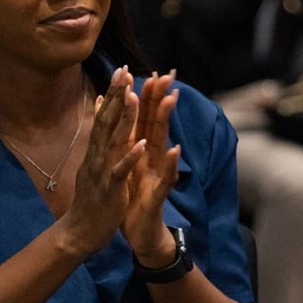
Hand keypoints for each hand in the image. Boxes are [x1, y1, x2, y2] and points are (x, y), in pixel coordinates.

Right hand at [60, 66, 144, 258]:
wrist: (80, 231)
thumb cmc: (91, 196)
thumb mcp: (92, 161)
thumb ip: (97, 134)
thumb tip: (99, 104)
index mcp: (96, 150)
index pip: (105, 116)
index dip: (113, 93)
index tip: (122, 69)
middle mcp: (97, 156)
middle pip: (107, 121)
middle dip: (117, 96)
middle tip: (124, 71)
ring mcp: (103, 171)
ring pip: (114, 141)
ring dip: (124, 119)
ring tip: (134, 96)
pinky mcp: (111, 189)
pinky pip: (121, 170)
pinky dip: (130, 156)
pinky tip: (142, 143)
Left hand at [122, 71, 181, 268]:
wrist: (141, 232)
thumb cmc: (133, 199)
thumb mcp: (127, 167)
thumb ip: (130, 145)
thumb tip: (127, 123)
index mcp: (142, 152)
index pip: (144, 119)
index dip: (146, 95)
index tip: (148, 70)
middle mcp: (153, 159)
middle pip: (157, 124)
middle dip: (161, 98)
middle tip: (167, 73)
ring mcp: (158, 174)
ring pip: (163, 143)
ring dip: (166, 121)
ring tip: (170, 99)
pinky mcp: (158, 193)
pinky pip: (166, 178)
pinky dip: (171, 164)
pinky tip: (175, 150)